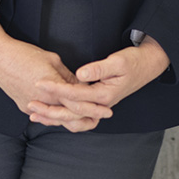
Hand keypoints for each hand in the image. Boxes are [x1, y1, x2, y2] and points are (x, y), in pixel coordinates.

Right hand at [0, 13, 111, 131]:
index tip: (106, 109)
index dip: (94, 107)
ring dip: (71, 118)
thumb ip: (67, 75)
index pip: (78, 103)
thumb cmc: (24, 53)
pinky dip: (55, 115)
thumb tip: (80, 84)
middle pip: (69, 117)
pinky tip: (64, 113)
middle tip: (100, 117)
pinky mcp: (23, 106)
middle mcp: (43, 101)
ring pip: (56, 119)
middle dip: (87, 118)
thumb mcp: (52, 59)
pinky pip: (43, 114)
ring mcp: (32, 106)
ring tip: (86, 117)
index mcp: (53, 88)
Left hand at [28, 36, 169, 125]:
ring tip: (33, 113)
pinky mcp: (96, 101)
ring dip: (53, 115)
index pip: (75, 95)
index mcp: (104, 95)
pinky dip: (62, 113)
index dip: (56, 89)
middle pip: (71, 112)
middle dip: (49, 110)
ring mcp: (98, 104)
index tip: (39, 83)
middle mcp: (100, 104)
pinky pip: (76, 112)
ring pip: (73, 117)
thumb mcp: (118, 61)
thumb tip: (79, 74)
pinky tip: (48, 111)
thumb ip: (98, 68)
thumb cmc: (134, 62)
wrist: (148, 66)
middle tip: (29, 105)